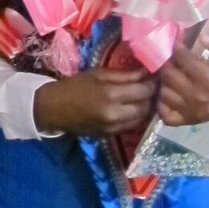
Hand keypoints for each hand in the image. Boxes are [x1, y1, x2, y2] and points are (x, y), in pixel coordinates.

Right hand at [32, 67, 155, 136]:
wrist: (53, 109)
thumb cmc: (74, 86)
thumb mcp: (97, 74)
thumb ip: (123, 75)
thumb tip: (145, 72)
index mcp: (110, 95)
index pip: (144, 91)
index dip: (152, 83)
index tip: (154, 76)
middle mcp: (115, 114)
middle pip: (146, 106)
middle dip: (151, 96)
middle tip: (151, 86)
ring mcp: (114, 127)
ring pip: (142, 119)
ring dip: (146, 108)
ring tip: (143, 97)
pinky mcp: (111, 135)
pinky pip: (132, 126)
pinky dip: (136, 117)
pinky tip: (133, 108)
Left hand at [158, 35, 208, 125]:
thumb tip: (201, 37)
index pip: (182, 59)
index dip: (176, 48)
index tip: (175, 43)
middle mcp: (198, 96)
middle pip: (169, 75)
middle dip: (167, 64)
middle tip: (169, 59)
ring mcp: (192, 110)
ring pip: (164, 93)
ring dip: (163, 83)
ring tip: (168, 75)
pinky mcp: (188, 120)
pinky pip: (166, 115)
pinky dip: (162, 106)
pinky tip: (168, 95)